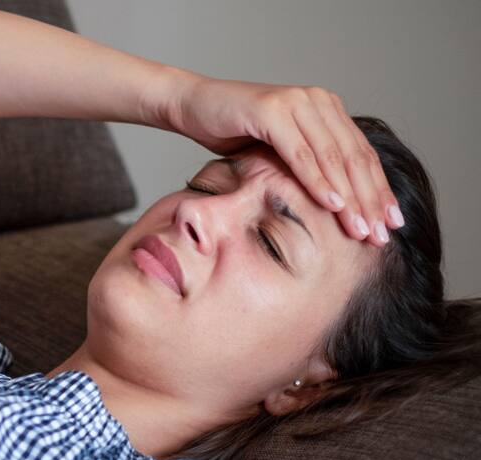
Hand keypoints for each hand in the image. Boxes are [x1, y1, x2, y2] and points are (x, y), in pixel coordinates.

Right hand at [166, 75, 402, 246]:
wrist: (192, 106)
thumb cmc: (231, 133)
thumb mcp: (277, 153)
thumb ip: (306, 166)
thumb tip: (336, 206)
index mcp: (327, 109)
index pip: (361, 155)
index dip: (379, 191)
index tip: (390, 225)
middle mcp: (318, 101)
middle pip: (355, 157)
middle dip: (370, 200)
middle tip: (381, 234)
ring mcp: (297, 102)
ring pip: (333, 157)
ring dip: (350, 196)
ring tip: (360, 228)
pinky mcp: (273, 110)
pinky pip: (301, 152)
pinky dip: (318, 180)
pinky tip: (333, 203)